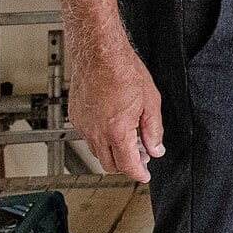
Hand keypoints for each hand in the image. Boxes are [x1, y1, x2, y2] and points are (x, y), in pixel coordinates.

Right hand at [69, 49, 163, 182]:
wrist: (100, 55)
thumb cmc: (125, 72)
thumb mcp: (151, 102)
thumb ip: (153, 130)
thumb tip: (156, 149)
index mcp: (117, 130)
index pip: (126, 165)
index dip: (138, 174)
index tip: (145, 176)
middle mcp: (96, 132)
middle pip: (109, 164)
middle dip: (126, 165)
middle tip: (141, 157)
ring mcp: (83, 126)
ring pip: (97, 152)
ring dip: (113, 153)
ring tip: (130, 140)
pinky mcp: (75, 118)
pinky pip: (88, 138)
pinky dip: (102, 140)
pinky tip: (114, 127)